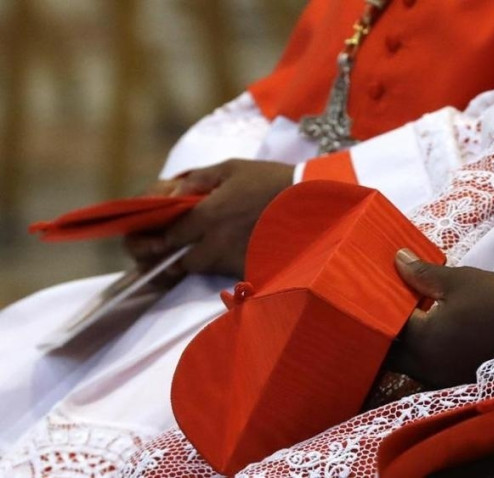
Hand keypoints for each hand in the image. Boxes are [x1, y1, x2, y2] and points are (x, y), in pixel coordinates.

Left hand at [125, 159, 293, 278]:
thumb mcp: (231, 168)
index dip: (155, 241)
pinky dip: (222, 267)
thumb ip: (195, 181)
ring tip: (197, 250)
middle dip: (171, 258)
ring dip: (196, 262)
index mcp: (209, 214)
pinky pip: (228, 275)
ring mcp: (236, 258)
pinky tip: (227, 255)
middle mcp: (219, 241)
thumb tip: (169, 195)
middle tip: (167, 251)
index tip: (149, 241)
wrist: (312, 202)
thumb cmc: (270, 180)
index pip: (170, 236)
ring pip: (204, 270)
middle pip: (182, 262)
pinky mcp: (253, 269)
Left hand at [387, 249, 493, 388]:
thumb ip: (421, 274)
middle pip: (392, 354)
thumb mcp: (457, 281)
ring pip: (408, 365)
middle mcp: (428, 366)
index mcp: (424, 341)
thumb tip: (397, 258)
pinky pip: (426, 370)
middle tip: (379, 312)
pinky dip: (419, 356)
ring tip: (400, 323)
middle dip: (383, 335)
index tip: (370, 297)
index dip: (375, 313)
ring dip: (402, 348)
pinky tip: (424, 337)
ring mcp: (442, 377)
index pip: (386, 329)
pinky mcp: (455, 379)